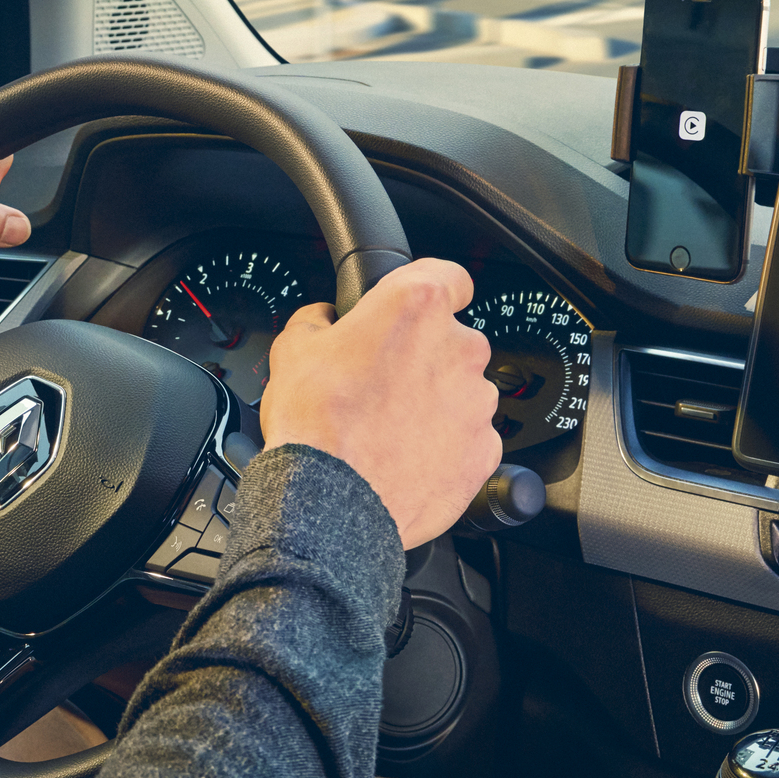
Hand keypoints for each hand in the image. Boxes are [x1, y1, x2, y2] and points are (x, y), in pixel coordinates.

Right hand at [258, 259, 498, 547]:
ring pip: (461, 390)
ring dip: (435, 401)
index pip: (450, 276)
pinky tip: (407, 455)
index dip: (429, 289)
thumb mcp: (293, 348)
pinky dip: (446, 444)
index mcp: (417, 307)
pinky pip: (470, 437)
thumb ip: (319, 319)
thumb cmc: (316, 424)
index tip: (415, 310)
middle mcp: (459, 347)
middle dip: (422, 356)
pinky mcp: (485, 450)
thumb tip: (324, 319)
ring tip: (390, 426)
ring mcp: (477, 402)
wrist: (331, 501)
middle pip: (452, 339)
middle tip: (382, 381)